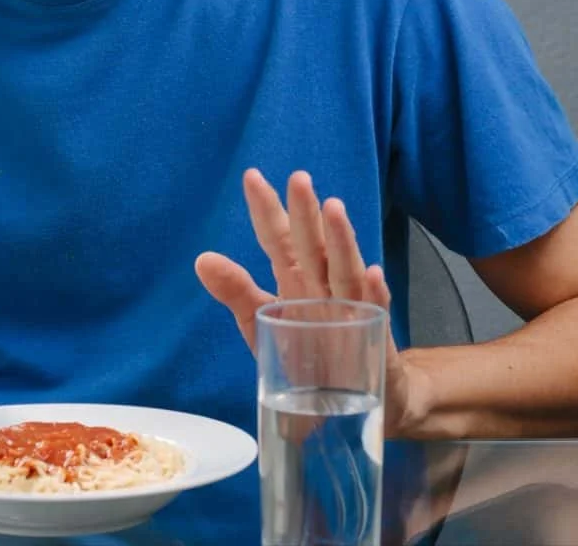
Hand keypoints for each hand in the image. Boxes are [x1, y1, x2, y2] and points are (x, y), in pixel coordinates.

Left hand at [195, 168, 418, 436]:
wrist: (354, 398)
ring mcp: (350, 309)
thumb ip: (235, 292)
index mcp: (293, 279)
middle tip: (298, 179)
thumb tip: (202, 259)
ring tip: (334, 209)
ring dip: (340, 239)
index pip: (277, 238)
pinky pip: (375, 314)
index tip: (252, 177)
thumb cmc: (305, 353)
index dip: (265, 209)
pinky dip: (375, 293)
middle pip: (312, 244)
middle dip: (304, 212)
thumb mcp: (261, 323)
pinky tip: (373, 275)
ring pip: (344, 269)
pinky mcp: (373, 338)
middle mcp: (321, 286)